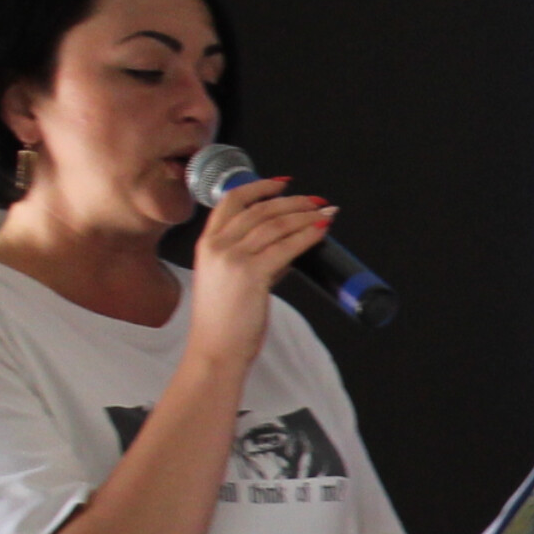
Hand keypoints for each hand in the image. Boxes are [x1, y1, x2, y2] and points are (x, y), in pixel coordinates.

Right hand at [182, 171, 333, 366]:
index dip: (259, 187)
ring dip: (306, 216)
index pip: (231, 201)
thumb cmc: (224, 322)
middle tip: (318, 201)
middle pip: (261, 209)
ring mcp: (232, 258)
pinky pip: (287, 246)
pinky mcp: (251, 273)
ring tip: (326, 214)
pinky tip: (322, 231)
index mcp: (206, 244)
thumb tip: (287, 247)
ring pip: (276, 224)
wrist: (215, 349)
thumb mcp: (228, 281)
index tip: (282, 184)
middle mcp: (217, 246)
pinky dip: (308, 235)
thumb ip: (253, 260)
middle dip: (294, 202)